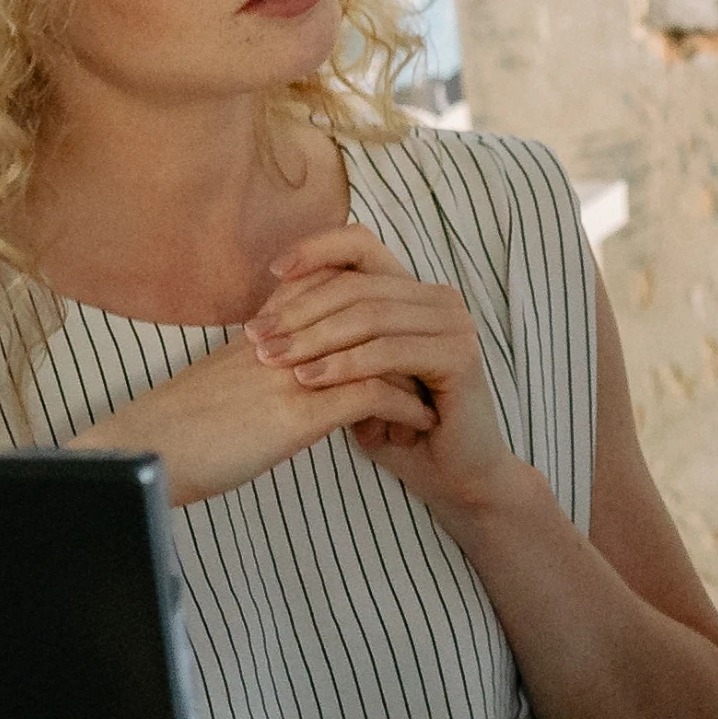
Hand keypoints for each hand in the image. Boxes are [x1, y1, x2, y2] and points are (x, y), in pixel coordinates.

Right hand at [71, 334, 428, 506]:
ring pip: (377, 349)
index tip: (407, 336)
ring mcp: (292, 373)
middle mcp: (282, 341)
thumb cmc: (175, 430)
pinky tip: (423, 422)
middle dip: (407, 339)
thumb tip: (288, 372)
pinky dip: (406, 406)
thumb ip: (258, 367)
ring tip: (439, 391)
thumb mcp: (223, 384)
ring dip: (415, 372)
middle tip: (436, 360)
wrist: (139, 456)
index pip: (335, 294)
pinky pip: (373, 395)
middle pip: (366, 313)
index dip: (378, 313)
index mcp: (264, 332)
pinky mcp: (298, 412)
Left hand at [251, 225, 529, 516]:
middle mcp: (438, 299)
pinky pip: (391, 352)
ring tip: (274, 361)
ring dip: (315, 337)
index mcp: (412, 292)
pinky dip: (347, 364)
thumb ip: (325, 334)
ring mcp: (454, 325)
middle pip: (359, 284)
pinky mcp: (460, 357)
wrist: (449, 473)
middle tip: (257, 337)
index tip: (273, 271)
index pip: (361, 246)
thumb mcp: (349, 371)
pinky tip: (310, 380)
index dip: (316, 249)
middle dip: (300, 310)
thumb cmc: (393, 423)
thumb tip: (271, 302)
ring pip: (372, 315)